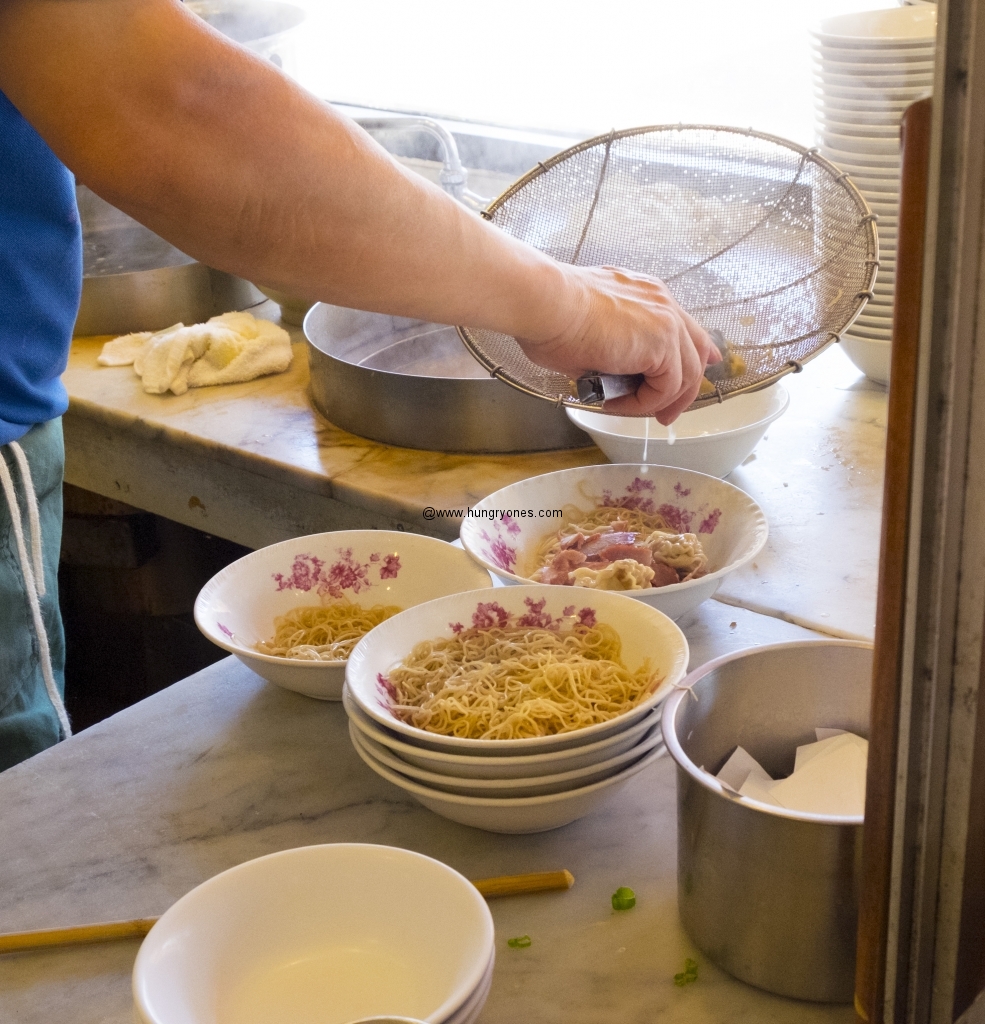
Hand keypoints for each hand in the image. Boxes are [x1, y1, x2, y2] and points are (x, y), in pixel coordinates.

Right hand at [515, 265, 720, 423]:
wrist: (546, 303)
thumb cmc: (550, 314)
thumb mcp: (587, 331)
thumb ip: (607, 349)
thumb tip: (601, 371)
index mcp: (646, 294)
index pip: (684, 325)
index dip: (694, 352)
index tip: (701, 369)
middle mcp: (662, 302)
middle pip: (695, 351)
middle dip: (686, 389)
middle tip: (666, 414)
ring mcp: (666, 321)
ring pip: (685, 375)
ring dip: (657, 401)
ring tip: (625, 408)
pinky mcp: (661, 344)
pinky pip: (666, 388)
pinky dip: (643, 403)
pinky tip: (617, 403)